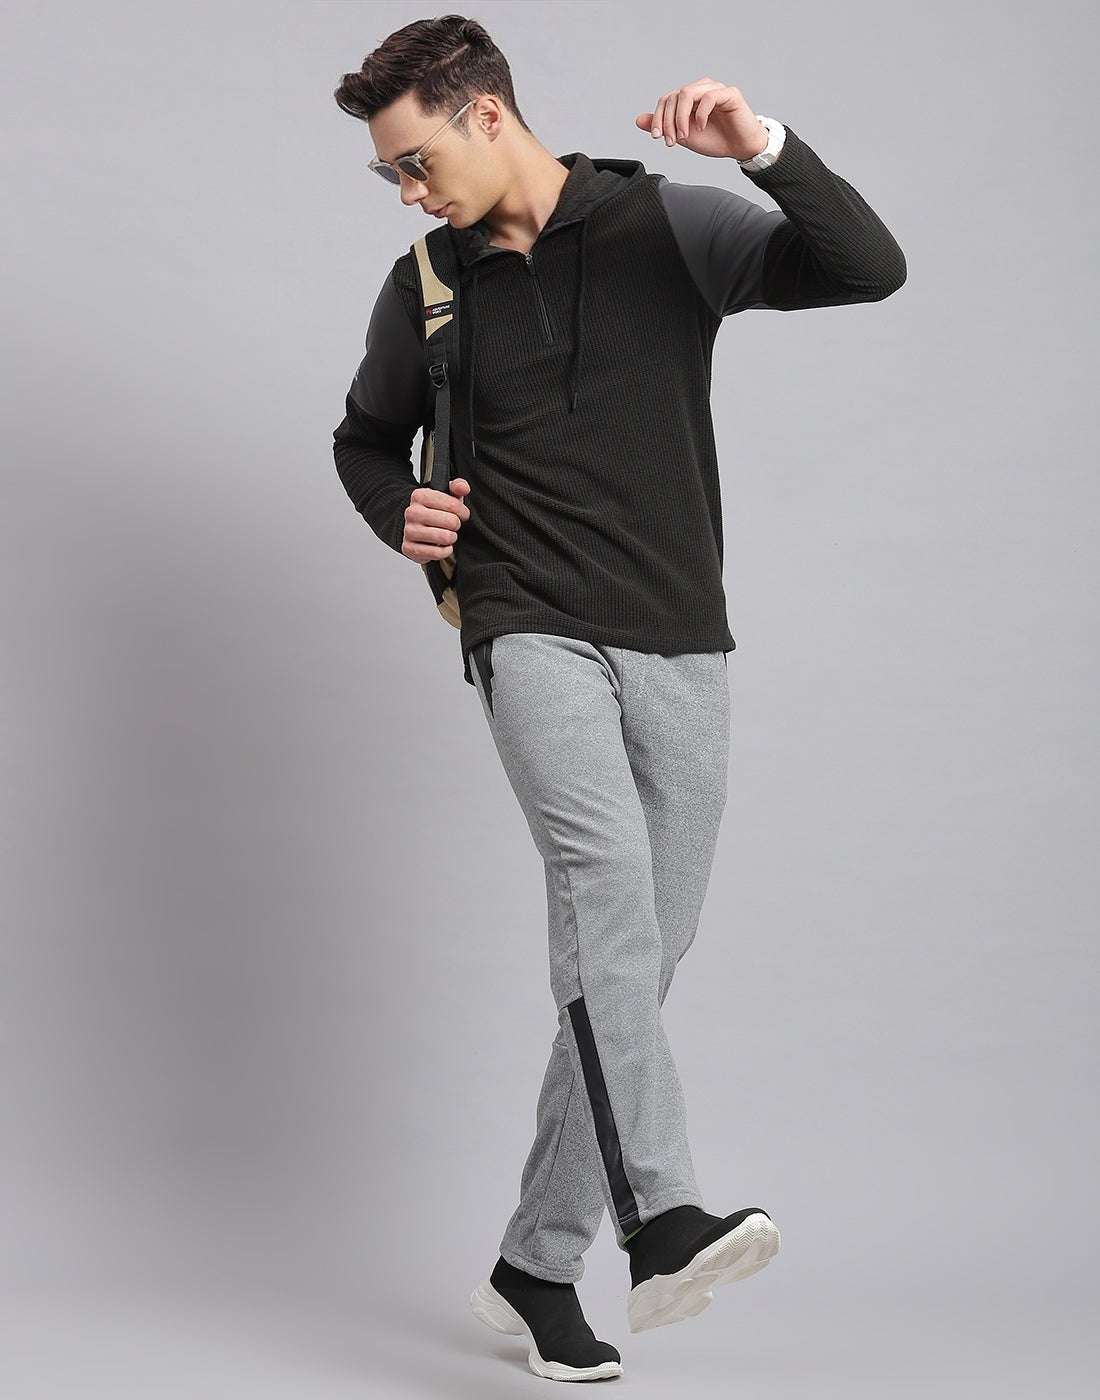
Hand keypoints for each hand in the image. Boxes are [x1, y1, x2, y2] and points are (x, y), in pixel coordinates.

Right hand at [402, 478, 470, 562]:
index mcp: (420, 496)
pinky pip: (437, 553)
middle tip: (452, 526)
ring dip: (451, 538)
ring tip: (447, 535)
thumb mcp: (446, 495)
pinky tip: (442, 545)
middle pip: (451, 522)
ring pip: (445, 538)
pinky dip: (444, 551)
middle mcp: (412, 512)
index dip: (463, 512)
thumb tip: (463, 488)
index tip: (461, 514)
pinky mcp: (408, 548)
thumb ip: (458, 487)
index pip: (453, 505)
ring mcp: (409, 531)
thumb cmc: (433, 511)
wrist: (414, 527)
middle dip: (456, 525)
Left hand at [636, 79, 768, 161]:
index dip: (658, 118)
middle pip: (675, 96)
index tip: (658, 137)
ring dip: (681, 117)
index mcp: (689, 98)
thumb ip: (663, 126)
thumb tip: (639, 120)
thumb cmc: (716, 139)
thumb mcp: (683, 136)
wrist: (740, 147)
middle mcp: (700, 89)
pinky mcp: (730, 93)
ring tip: (685, 135)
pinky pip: (709, 96)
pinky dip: (701, 114)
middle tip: (672, 141)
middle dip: (669, 121)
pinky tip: (701, 127)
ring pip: (688, 93)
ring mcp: (715, 89)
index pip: (666, 99)